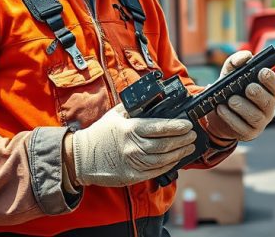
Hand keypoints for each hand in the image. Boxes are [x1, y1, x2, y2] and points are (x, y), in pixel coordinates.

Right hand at [71, 104, 195, 186]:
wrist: (81, 157)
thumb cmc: (100, 133)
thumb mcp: (115, 114)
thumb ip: (134, 107)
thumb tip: (153, 97)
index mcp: (130, 129)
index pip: (159, 127)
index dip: (176, 126)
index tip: (188, 124)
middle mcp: (132, 146)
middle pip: (165, 144)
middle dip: (182, 139)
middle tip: (193, 135)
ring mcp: (132, 163)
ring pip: (163, 159)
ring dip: (179, 153)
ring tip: (189, 146)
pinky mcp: (132, 176)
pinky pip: (155, 171)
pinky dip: (169, 165)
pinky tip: (176, 159)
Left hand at [204, 51, 274, 142]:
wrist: (219, 111)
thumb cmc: (231, 89)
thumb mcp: (231, 73)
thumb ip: (236, 62)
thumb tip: (246, 56)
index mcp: (269, 92)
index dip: (271, 79)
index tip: (261, 72)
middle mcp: (268, 107)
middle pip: (268, 102)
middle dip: (258, 93)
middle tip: (248, 88)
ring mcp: (260, 122)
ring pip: (255, 116)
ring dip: (242, 107)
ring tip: (230, 100)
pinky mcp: (248, 133)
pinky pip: (241, 127)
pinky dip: (230, 117)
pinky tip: (221, 109)